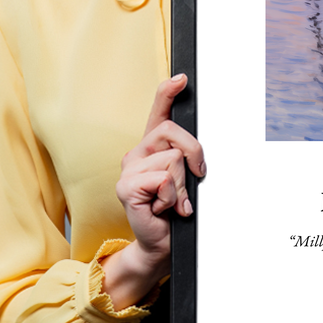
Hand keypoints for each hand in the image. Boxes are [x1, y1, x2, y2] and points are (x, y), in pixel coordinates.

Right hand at [101, 74, 205, 308]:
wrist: (161, 243)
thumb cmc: (175, 210)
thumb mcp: (186, 179)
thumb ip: (187, 158)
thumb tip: (196, 151)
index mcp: (152, 148)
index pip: (158, 112)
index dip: (168, 92)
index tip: (182, 78)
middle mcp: (137, 153)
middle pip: (173, 132)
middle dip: (194, 154)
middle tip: (194, 178)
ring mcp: (128, 169)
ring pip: (172, 159)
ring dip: (182, 185)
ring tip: (173, 201)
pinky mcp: (126, 187)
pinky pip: (163, 179)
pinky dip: (172, 197)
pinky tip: (163, 208)